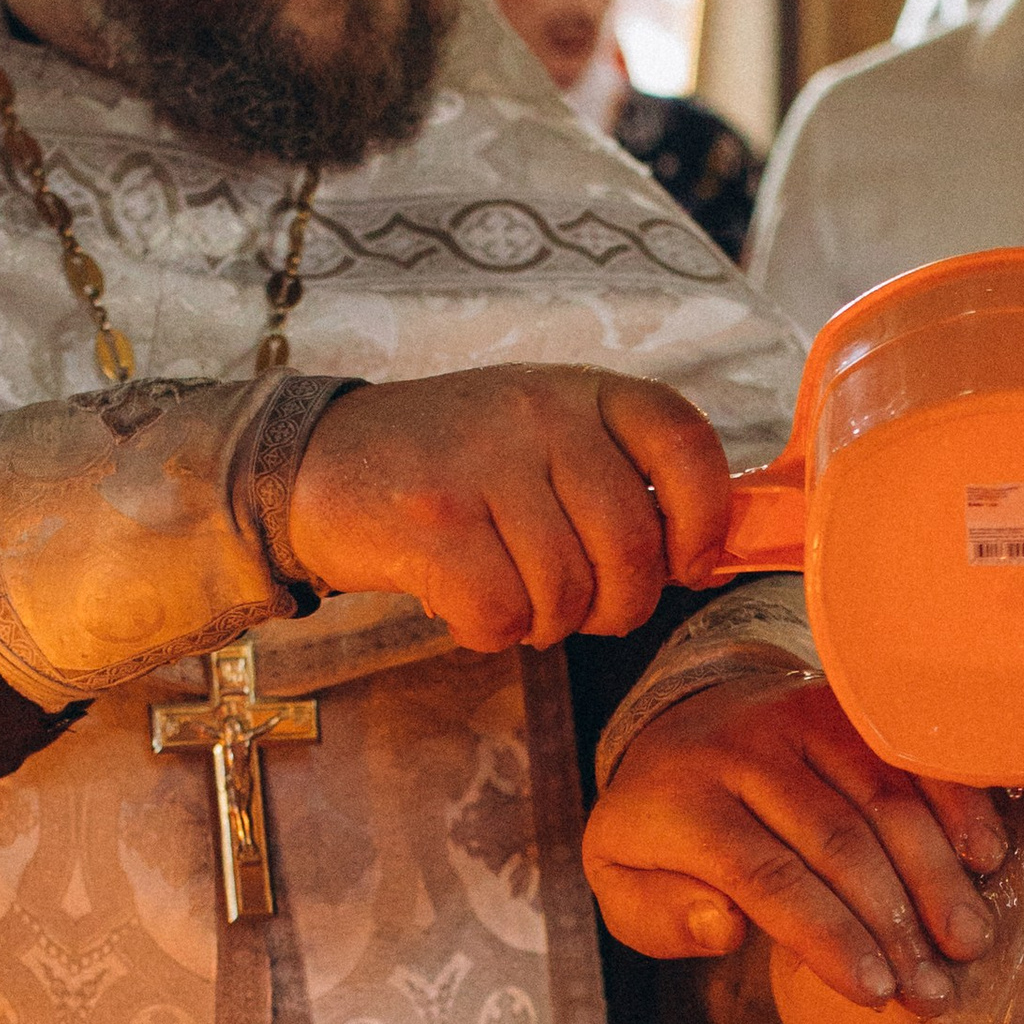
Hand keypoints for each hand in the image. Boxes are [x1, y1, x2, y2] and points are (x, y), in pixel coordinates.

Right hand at [287, 367, 732, 648]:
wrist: (319, 461)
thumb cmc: (453, 465)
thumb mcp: (544, 437)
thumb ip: (621, 478)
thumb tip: (704, 556)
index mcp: (581, 392)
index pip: (683, 441)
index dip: (704, 518)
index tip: (685, 563)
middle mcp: (537, 415)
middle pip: (632, 544)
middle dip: (617, 604)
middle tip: (580, 606)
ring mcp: (483, 465)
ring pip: (568, 590)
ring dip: (546, 622)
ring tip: (510, 594)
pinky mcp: (433, 523)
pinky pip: (505, 613)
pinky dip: (490, 632)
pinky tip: (464, 604)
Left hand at [582, 666, 1007, 1015]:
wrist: (679, 730)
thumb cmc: (664, 838)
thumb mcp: (625, 888)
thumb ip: (662, 919)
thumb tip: (724, 925)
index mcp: (679, 801)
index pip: (765, 875)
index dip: (827, 936)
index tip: (876, 993)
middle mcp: (741, 746)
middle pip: (836, 839)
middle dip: (894, 923)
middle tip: (935, 990)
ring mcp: (799, 714)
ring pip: (883, 795)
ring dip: (936, 874)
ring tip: (970, 942)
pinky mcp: (847, 702)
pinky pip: (910, 750)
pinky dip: (954, 801)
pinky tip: (984, 858)